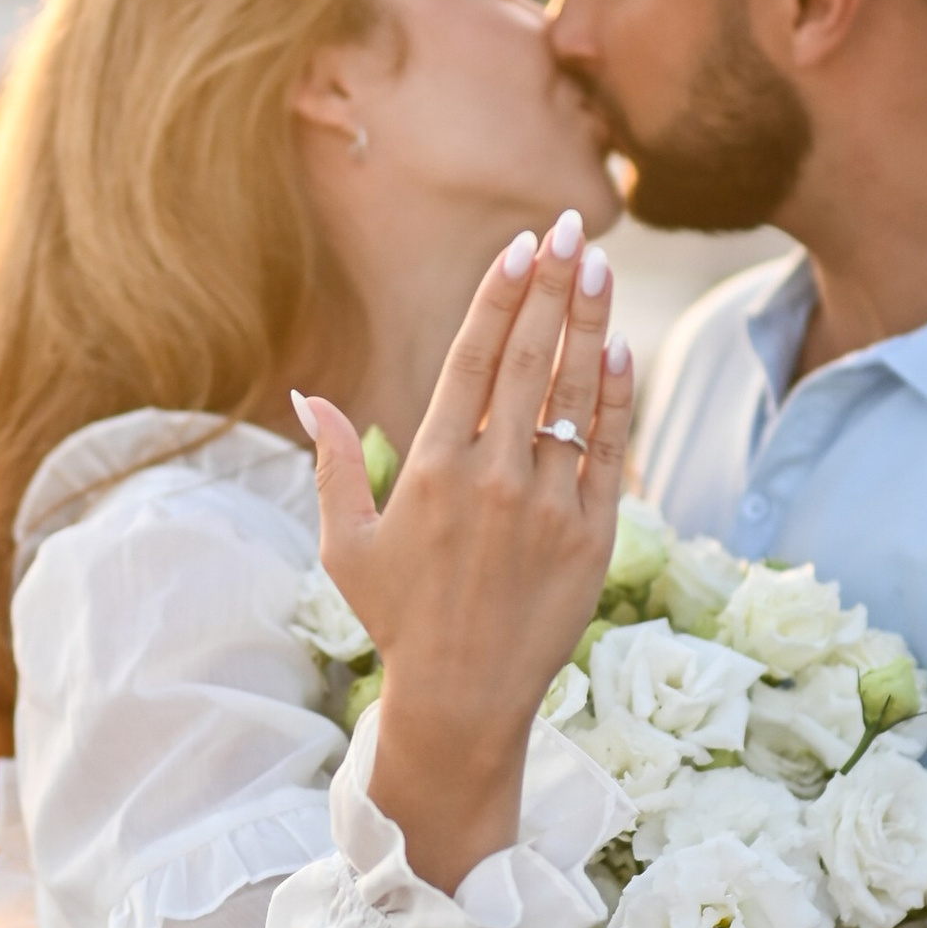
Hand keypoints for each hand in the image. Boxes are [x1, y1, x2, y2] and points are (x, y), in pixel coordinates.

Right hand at [299, 210, 632, 891]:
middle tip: (575, 227)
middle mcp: (493, 478)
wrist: (465, 699)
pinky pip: (610, 451)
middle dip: (553, 286)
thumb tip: (307, 396)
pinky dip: (616, 397)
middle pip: (530, 360)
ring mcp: (548, 505)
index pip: (471, 360)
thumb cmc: (399, 619)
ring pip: (576, 396)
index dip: (500, 297)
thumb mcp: (347, 544)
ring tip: (602, 266)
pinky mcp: (592, 535)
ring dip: (590, 324)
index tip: (523, 246)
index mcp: (431, 470)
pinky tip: (619, 347)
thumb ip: (333, 463)